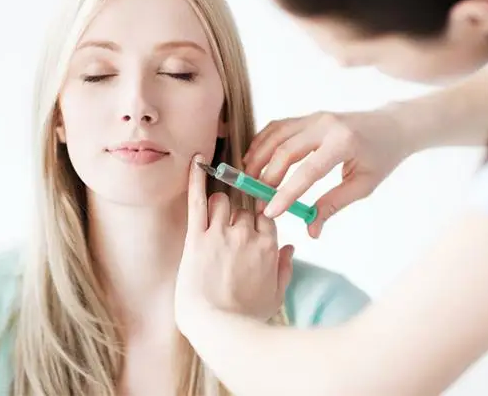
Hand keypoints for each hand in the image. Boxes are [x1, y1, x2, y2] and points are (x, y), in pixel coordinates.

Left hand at [175, 155, 294, 330]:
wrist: (215, 327)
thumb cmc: (245, 317)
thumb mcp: (276, 296)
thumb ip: (285, 269)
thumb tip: (291, 248)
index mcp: (268, 247)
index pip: (267, 217)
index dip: (259, 222)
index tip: (252, 228)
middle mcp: (247, 235)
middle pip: (245, 209)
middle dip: (238, 218)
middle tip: (229, 236)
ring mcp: (221, 233)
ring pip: (224, 201)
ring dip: (220, 208)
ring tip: (214, 225)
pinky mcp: (197, 236)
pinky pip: (197, 200)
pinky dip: (196, 179)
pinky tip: (196, 160)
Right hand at [244, 109, 409, 236]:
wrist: (392, 126)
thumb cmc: (381, 156)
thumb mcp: (363, 185)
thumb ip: (333, 205)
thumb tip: (311, 230)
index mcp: (343, 143)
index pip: (307, 171)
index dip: (286, 193)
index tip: (270, 212)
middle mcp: (325, 125)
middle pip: (285, 150)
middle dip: (266, 177)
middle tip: (257, 200)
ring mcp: (314, 117)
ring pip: (275, 135)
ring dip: (258, 157)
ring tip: (248, 180)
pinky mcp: (308, 116)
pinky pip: (278, 127)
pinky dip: (262, 142)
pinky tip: (254, 159)